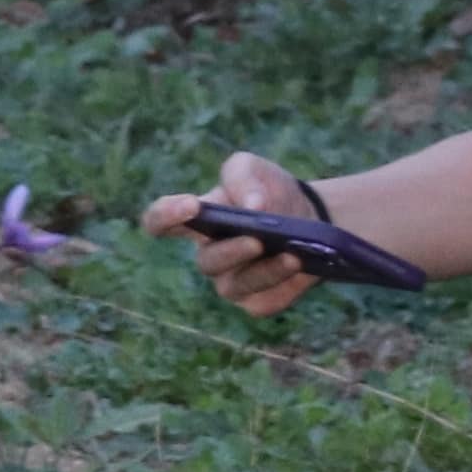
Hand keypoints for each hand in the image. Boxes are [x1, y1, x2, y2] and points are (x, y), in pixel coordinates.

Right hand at [146, 151, 316, 318]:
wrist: (311, 219)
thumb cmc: (270, 192)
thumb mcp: (254, 170)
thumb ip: (243, 176)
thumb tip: (252, 206)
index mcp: (196, 221)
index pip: (159, 222)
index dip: (165, 216)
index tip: (191, 206)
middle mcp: (209, 255)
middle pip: (205, 261)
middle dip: (231, 251)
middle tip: (257, 240)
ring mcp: (230, 282)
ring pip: (235, 286)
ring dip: (264, 271)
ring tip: (291, 256)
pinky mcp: (257, 301)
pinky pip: (264, 300)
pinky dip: (283, 283)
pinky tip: (298, 268)